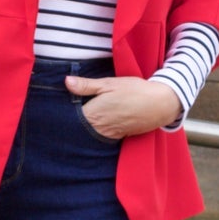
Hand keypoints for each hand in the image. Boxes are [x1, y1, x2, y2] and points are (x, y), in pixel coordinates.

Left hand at [65, 74, 181, 137]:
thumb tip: (66, 82)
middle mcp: (99, 129)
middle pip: (77, 128)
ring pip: (89, 134)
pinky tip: (100, 121)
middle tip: (71, 110)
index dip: (63, 113)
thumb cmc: (134, 91)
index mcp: (93, 115)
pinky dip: (97, 130)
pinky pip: (101, 136)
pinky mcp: (118, 137)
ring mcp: (109, 135)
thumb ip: (86, 85)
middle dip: (73, 121)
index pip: (69, 119)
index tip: (57, 107)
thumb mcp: (110, 83)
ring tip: (85, 114)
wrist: (161, 104)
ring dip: (86, 126)